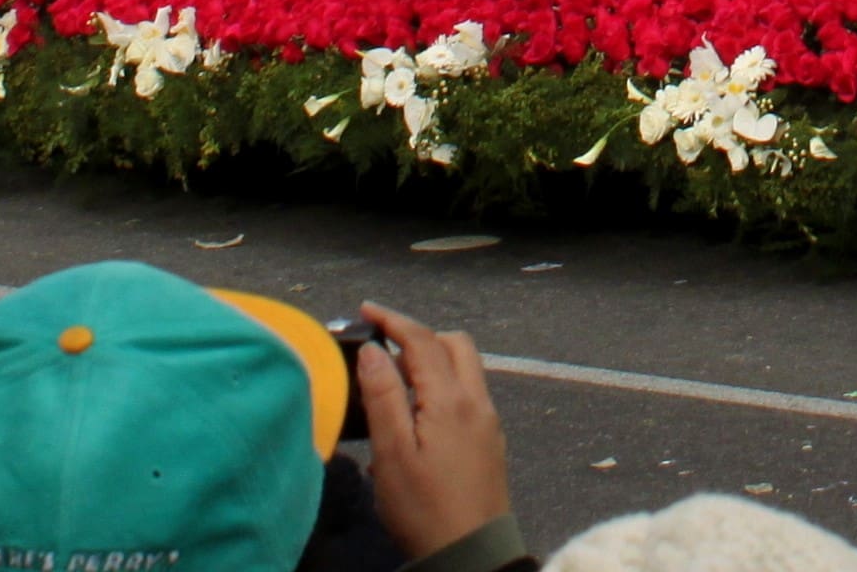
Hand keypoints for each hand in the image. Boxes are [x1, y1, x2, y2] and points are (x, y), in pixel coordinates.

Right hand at [349, 303, 508, 558]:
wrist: (471, 555)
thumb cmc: (424, 507)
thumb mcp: (392, 454)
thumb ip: (383, 397)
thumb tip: (373, 350)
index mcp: (451, 399)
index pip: (423, 341)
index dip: (394, 320)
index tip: (366, 310)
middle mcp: (477, 402)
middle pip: (454, 345)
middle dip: (419, 336)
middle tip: (383, 346)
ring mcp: (488, 423)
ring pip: (465, 369)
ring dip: (432, 361)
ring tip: (395, 382)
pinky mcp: (490, 443)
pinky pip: (467, 396)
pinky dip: (442, 387)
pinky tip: (416, 419)